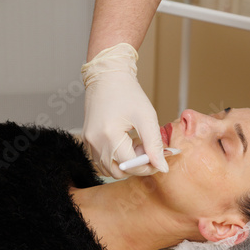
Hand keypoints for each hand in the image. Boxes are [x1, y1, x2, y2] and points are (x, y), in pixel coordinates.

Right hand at [81, 43, 167, 177]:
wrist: (107, 77)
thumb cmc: (128, 93)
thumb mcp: (146, 117)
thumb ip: (155, 145)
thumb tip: (162, 167)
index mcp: (109, 135)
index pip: (131, 164)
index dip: (148, 165)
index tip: (159, 157)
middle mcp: (95, 142)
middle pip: (118, 172)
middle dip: (136, 166)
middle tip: (147, 150)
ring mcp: (89, 142)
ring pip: (109, 169)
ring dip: (126, 164)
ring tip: (136, 145)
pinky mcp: (88, 141)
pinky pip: (102, 161)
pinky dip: (116, 159)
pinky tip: (126, 144)